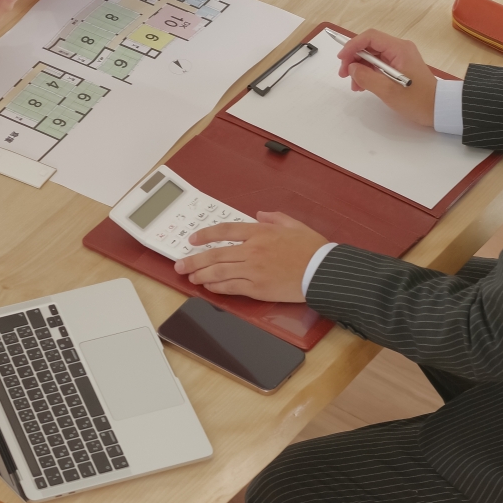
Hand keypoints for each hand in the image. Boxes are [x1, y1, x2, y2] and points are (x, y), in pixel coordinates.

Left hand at [170, 211, 329, 303]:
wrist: (322, 271)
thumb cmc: (312, 249)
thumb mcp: (294, 225)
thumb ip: (274, 218)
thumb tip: (260, 214)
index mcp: (260, 232)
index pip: (224, 231)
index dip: (205, 235)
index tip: (193, 239)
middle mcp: (252, 250)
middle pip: (215, 254)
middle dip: (194, 260)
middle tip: (180, 264)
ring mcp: (253, 270)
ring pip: (218, 272)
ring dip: (200, 275)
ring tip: (190, 276)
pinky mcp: (257, 288)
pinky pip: (231, 287)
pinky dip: (216, 287)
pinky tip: (208, 286)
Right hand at [336, 29, 438, 127]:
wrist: (439, 109)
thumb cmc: (417, 100)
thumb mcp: (389, 91)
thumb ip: (367, 77)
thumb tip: (352, 68)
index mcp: (399, 49)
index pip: (370, 37)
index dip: (352, 45)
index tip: (341, 59)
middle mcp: (400, 49)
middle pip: (369, 46)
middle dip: (354, 58)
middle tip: (344, 75)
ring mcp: (400, 58)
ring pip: (372, 56)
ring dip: (360, 68)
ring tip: (355, 85)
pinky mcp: (400, 67)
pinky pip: (379, 64)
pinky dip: (368, 73)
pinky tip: (363, 85)